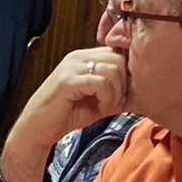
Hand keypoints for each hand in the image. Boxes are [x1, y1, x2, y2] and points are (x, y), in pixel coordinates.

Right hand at [0, 46, 126, 181]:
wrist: (39, 128)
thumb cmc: (67, 114)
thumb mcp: (99, 100)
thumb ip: (116, 90)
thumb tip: (142, 88)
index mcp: (85, 57)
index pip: (118, 53)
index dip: (126, 74)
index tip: (122, 95)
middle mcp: (78, 56)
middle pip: (118, 58)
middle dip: (124, 83)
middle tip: (116, 102)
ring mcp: (71, 67)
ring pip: (112, 69)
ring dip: (115, 92)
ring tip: (106, 106)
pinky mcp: (67, 81)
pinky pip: (100, 82)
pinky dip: (106, 97)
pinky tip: (100, 108)